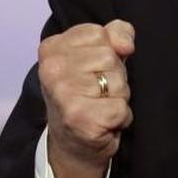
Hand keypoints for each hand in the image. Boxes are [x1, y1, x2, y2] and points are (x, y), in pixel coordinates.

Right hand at [38, 19, 134, 177]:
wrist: (73, 143)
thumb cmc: (89, 92)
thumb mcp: (99, 54)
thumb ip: (116, 34)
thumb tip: (125, 44)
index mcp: (52, 47)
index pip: (101, 34)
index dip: (108, 53)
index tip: (92, 70)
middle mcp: (52, 69)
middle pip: (110, 57)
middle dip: (114, 76)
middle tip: (98, 92)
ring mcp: (63, 94)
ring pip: (117, 82)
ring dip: (118, 97)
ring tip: (100, 105)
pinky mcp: (78, 118)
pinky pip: (120, 108)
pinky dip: (121, 117)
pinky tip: (104, 122)